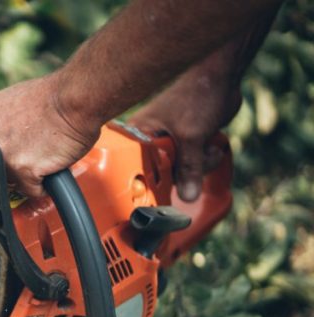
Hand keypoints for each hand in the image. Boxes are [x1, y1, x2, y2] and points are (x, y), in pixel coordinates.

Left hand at [0, 73, 101, 198]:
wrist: (76, 99)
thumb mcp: (12, 100)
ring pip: (10, 180)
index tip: (13, 145)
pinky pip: (31, 191)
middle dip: (11, 162)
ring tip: (43, 155)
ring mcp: (2, 155)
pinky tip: (50, 166)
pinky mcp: (22, 172)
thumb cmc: (54, 97)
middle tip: (31, 149)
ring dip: (26, 175)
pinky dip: (42, 185)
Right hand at [129, 62, 240, 201]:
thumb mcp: (192, 136)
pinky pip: (193, 163)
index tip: (165, 193)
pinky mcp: (185, 143)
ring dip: (201, 165)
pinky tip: (211, 145)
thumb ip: (189, 167)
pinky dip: (205, 159)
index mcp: (138, 136)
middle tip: (199, 157)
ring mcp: (168, 143)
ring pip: (182, 171)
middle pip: (162, 175)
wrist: (221, 74)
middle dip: (186, 172)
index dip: (152, 184)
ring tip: (208, 146)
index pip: (138, 170)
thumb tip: (188, 197)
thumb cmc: (198, 96)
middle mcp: (149, 142)